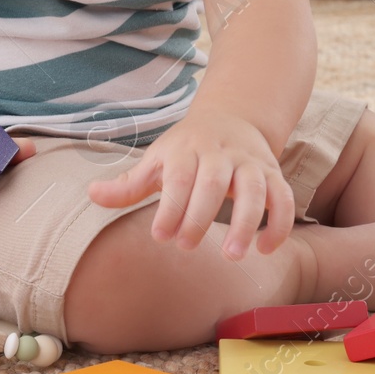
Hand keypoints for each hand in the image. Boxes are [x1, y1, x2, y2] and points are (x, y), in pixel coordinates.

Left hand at [87, 114, 294, 259]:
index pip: (179, 176)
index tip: (160, 236)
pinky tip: (265, 250)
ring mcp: (250, 163)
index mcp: (187, 150)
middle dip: (201, 215)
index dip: (171, 206)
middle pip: (214, 181)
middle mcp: (221, 154)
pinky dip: (280, 223)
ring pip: (254, 188)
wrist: (233, 117)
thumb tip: (91, 195)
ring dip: (247, 222)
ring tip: (233, 256)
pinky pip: (283, 197)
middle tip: (187, 247)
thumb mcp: (157, 160)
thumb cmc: (186, 149)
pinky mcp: (273, 174)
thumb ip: (128, 184)